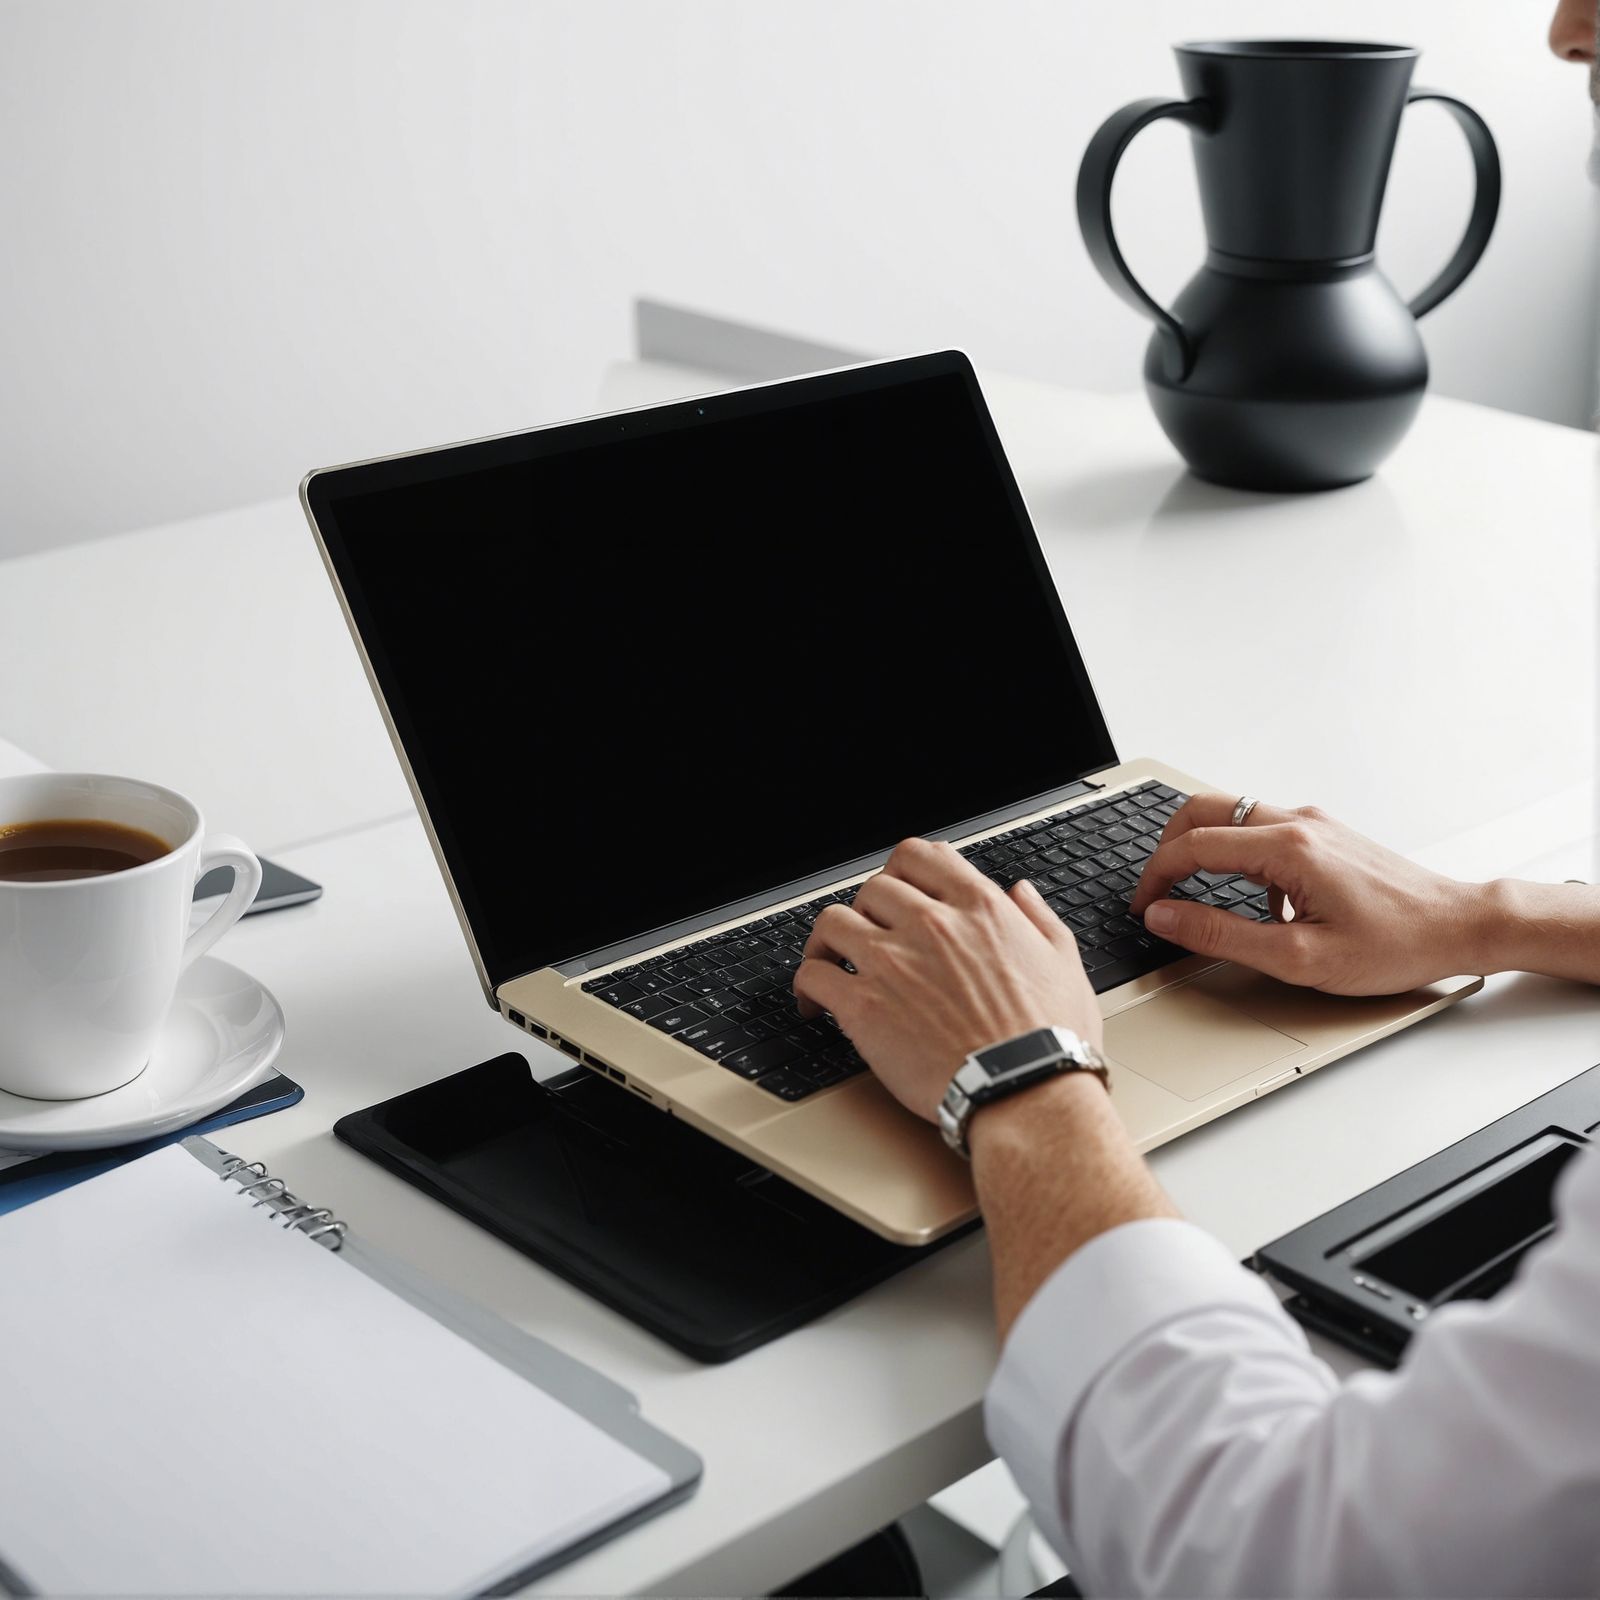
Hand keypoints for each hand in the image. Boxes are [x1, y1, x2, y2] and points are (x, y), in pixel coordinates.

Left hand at [792, 838, 1101, 1122]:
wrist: (1025, 1090)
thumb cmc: (1049, 1039)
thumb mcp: (1064, 963)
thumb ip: (1039, 919)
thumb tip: (1021, 893)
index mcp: (978, 908)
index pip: (919, 856)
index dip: (901, 870)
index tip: (897, 889)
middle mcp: (930, 924)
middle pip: (873, 888)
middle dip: (868, 910)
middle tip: (869, 934)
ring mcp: (892, 962)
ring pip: (832, 921)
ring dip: (829, 940)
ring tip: (832, 961)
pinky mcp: (864, 1006)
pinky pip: (813, 976)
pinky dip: (809, 984)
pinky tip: (815, 1001)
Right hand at [1129, 795, 1482, 994]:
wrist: (1458, 927)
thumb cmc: (1394, 945)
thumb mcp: (1298, 957)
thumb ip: (1221, 935)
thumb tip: (1167, 917)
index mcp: (1287, 848)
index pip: (1193, 844)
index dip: (1155, 877)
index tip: (1143, 907)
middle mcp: (1297, 823)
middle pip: (1203, 809)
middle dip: (1166, 848)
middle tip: (1156, 891)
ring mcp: (1313, 823)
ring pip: (1231, 815)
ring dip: (1201, 850)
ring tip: (1196, 897)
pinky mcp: (1324, 834)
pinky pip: (1260, 831)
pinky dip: (1236, 858)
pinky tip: (1256, 904)